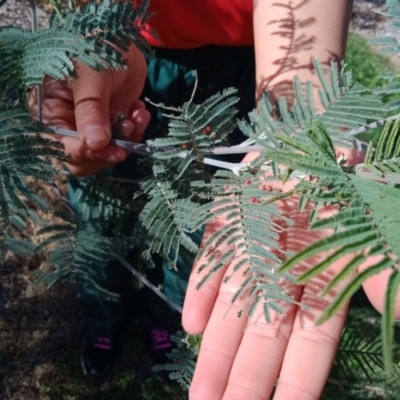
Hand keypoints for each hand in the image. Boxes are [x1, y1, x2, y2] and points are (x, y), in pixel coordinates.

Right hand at [29, 44, 150, 175]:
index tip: (112, 150)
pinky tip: (140, 111)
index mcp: (49, 112)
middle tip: (128, 137)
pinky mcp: (110, 122)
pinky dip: (136, 130)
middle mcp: (67, 123)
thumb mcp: (91, 78)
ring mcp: (90, 124)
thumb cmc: (95, 47)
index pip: (61, 147)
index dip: (85, 154)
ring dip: (126, 139)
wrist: (120, 35)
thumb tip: (95, 144)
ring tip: (137, 116)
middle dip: (108, 151)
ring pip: (106, 151)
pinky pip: (123, 140)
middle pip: (83, 157)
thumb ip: (91, 111)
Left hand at [182, 149, 384, 399]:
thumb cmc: (354, 180)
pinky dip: (201, 286)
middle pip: (264, 334)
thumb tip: (383, 319)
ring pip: (233, 303)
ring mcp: (257, 242)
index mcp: (325, 275)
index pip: (309, 344)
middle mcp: (287, 266)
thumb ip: (387, 280)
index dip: (294, 385)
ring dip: (216, 347)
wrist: (321, 135)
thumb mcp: (380, 232)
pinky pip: (214, 254)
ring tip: (201, 394)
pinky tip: (190, 323)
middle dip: (244, 380)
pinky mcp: (233, 217)